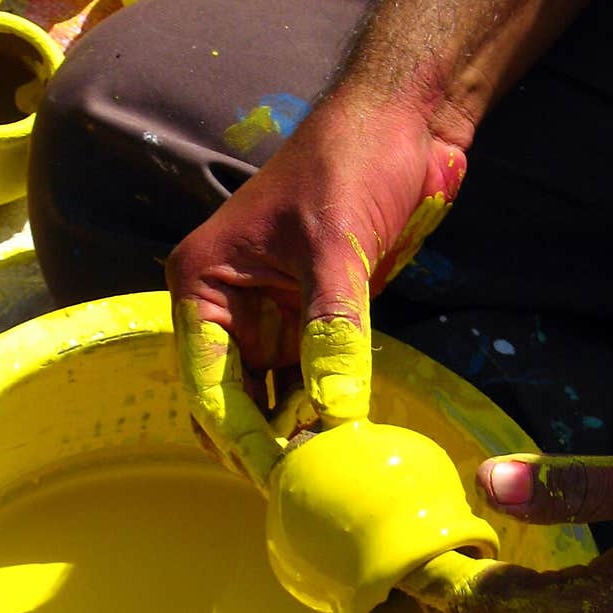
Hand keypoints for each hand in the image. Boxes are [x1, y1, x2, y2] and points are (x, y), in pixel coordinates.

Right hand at [166, 93, 466, 489]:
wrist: (407, 119)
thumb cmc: (354, 162)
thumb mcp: (336, 246)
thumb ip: (333, 333)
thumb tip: (334, 417)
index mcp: (205, 283)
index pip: (206, 380)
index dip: (237, 434)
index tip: (275, 477)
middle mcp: (228, 306)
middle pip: (229, 398)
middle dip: (259, 443)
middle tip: (299, 493)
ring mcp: (272, 315)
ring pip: (267, 396)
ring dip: (290, 433)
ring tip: (319, 480)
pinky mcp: (314, 318)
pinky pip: (308, 378)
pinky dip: (320, 409)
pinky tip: (339, 442)